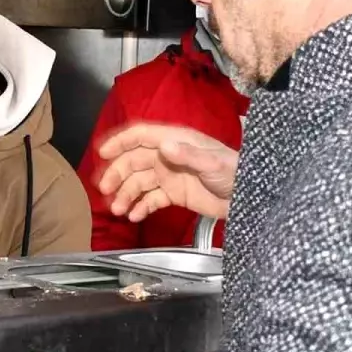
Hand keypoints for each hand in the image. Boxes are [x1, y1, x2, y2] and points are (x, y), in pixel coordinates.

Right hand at [98, 122, 237, 222]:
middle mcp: (169, 156)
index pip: (141, 136)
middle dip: (117, 174)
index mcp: (176, 141)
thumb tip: (164, 146)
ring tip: (119, 210)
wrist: (248, 199)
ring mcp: (170, 176)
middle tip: (106, 190)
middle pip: (134, 161)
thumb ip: (188, 154)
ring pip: (139, 182)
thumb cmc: (235, 173)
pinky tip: (134, 216)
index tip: (103, 152)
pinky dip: (141, 207)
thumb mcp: (212, 163)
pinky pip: (151, 199)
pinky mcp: (174, 194)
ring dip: (126, 194)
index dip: (120, 142)